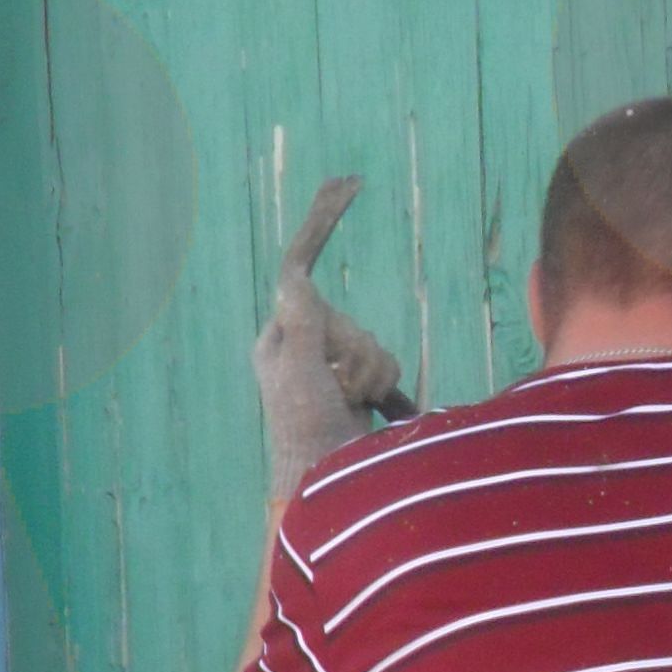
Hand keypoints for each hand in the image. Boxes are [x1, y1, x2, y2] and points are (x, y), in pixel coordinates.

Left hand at [251, 177, 412, 504]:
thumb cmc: (306, 431)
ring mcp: (335, 374)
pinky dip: (389, 391)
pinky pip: (390, 370)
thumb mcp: (299, 369)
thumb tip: (294, 274)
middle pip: (349, 318)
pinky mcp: (363, 395)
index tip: (349, 184)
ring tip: (352, 406)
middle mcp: (305, 352)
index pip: (301, 269)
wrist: (331, 488)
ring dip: (372, 375)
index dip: (322, 224)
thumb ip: (303, 320)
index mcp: (280, 339)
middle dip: (355, 350)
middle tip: (338, 387)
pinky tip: (377, 413)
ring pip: (375, 344)